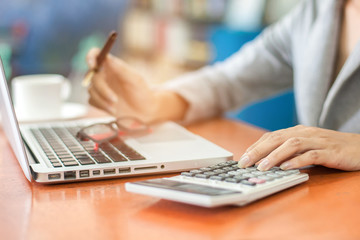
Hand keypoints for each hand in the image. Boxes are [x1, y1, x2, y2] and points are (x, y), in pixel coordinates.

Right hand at [86, 48, 187, 122]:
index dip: (90, 57)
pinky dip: (102, 106)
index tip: (93, 65)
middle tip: (115, 100)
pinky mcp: (99, 100)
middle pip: (92, 76)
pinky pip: (92, 101)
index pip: (96, 55)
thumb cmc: (142, 91)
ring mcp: (100, 87)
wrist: (145, 110)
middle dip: (102, 89)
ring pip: (91, 90)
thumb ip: (121, 68)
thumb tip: (107, 58)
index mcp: (112, 66)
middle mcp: (104, 75)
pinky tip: (114, 110)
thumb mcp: (135, 79)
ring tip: (116, 106)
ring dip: (103, 100)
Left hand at [238, 125, 359, 170]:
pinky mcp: (330, 151)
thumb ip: (289, 151)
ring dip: (274, 156)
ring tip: (261, 167)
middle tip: (244, 162)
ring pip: (291, 145)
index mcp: (297, 131)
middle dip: (258, 150)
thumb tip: (266, 161)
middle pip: (277, 138)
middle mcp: (305, 133)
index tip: (242, 157)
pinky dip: (297, 161)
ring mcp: (318, 141)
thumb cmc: (330, 149)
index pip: (271, 136)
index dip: (255, 146)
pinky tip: (286, 168)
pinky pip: (311, 155)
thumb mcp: (306, 147)